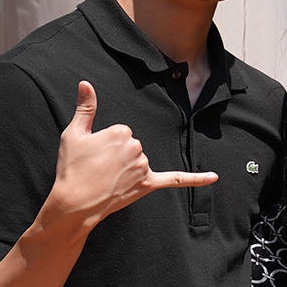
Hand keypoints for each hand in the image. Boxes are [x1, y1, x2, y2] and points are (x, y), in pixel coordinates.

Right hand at [50, 81, 216, 228]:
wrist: (74, 203)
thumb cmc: (71, 168)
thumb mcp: (74, 134)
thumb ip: (85, 108)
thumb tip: (86, 84)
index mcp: (121, 132)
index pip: (121, 132)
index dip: (106, 144)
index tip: (94, 155)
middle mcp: (136, 148)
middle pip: (132, 145)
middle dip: (117, 156)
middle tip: (98, 168)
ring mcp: (143, 167)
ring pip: (140, 160)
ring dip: (126, 169)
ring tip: (106, 179)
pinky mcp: (148, 184)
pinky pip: (176, 179)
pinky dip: (196, 179)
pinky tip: (214, 177)